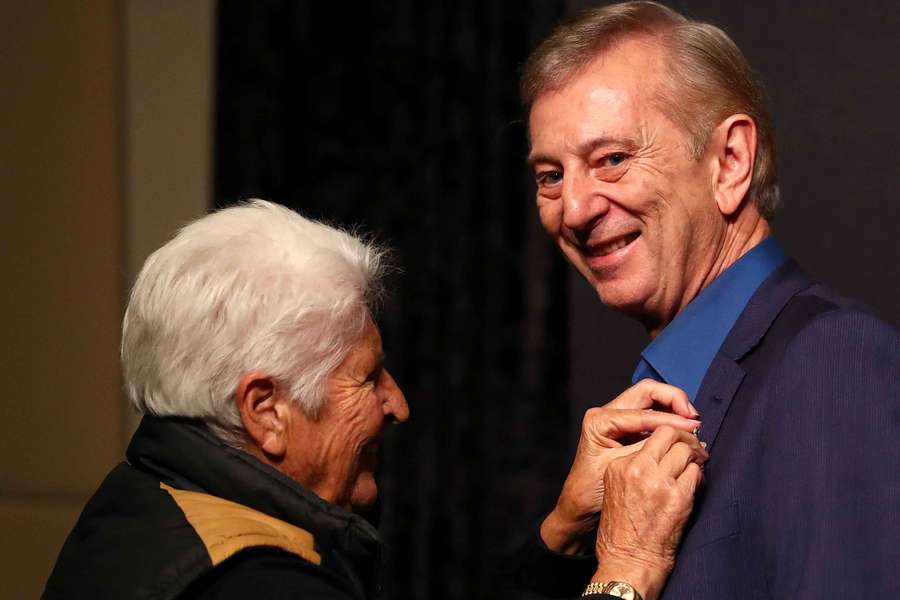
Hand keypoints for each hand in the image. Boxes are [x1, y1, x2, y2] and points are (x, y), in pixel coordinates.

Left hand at [541, 380, 700, 553]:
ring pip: (652, 399)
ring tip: (693, 423)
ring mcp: (617, 417)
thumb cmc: (592, 490)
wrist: (580, 503)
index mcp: (600, 420)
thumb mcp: (621, 467)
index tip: (693, 426)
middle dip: (674, 400)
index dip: (671, 418)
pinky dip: (670, 417)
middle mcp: (607, 412)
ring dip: (674, 407)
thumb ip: (646, 449)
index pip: (642, 411)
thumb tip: (678, 437)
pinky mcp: (627, 427)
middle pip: (648, 391)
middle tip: (694, 417)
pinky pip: (652, 413)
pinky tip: (684, 429)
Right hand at [592, 426, 706, 599]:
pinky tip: (697, 482)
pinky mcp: (678, 498)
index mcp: (620, 466)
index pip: (650, 435)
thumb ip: (636, 468)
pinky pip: (697, 474)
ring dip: (695, 456)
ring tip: (698, 463)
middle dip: (686, 437)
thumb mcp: (617, 490)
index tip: (678, 441)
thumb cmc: (622, 531)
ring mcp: (659, 483)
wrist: (629, 561)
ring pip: (686, 451)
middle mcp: (638, 469)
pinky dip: (700, 475)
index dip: (670, 436)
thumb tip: (666, 453)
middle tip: (695, 446)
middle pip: (669, 435)